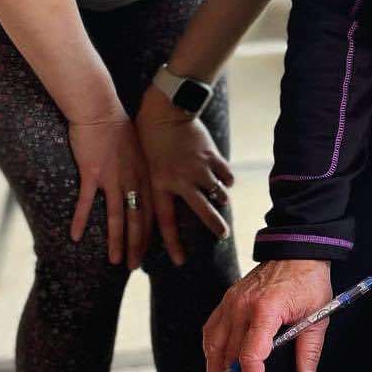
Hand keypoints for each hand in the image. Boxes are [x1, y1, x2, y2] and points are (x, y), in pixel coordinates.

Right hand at [67, 109, 151, 268]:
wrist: (99, 108)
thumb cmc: (116, 124)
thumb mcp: (136, 149)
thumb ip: (137, 168)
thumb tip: (136, 181)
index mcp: (144, 175)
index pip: (150, 211)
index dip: (149, 233)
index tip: (147, 251)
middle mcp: (132, 180)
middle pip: (138, 220)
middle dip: (137, 246)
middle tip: (134, 267)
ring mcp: (112, 178)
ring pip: (118, 217)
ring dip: (117, 242)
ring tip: (116, 262)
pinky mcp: (92, 173)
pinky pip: (86, 203)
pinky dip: (80, 220)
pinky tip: (74, 236)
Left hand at [135, 87, 234, 267]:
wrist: (165, 110)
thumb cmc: (148, 138)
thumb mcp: (144, 167)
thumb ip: (155, 189)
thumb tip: (159, 211)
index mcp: (160, 185)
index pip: (166, 223)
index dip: (173, 245)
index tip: (180, 261)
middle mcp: (181, 181)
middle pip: (203, 212)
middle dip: (215, 227)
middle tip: (223, 236)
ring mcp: (199, 168)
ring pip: (218, 194)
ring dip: (222, 201)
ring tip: (222, 204)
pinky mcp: (212, 156)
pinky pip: (226, 175)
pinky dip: (227, 180)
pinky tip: (225, 181)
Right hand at [203, 260, 332, 371]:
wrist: (296, 249)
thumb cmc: (309, 280)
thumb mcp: (319, 315)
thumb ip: (309, 351)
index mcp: (266, 309)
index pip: (251, 354)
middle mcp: (242, 306)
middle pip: (229, 356)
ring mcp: (231, 302)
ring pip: (214, 346)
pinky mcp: (227, 300)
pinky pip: (211, 331)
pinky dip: (211, 353)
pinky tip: (215, 368)